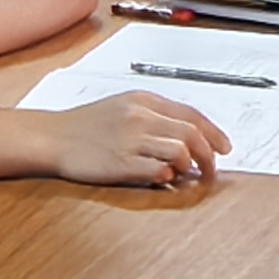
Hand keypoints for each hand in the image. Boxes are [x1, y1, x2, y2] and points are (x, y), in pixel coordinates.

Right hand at [45, 90, 231, 187]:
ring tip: (187, 174)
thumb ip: (155, 116)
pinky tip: (165, 178)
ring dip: (190, 166)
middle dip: (209, 154)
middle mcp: (140, 117)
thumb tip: (188, 135)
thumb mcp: (123, 106)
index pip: (191, 115)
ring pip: (180, 151)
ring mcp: (131, 140)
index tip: (224, 147)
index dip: (214, 133)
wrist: (54, 138)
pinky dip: (168, 175)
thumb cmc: (87, 125)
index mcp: (144, 101)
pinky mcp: (122, 164)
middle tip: (211, 168)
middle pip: (191, 134)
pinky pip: (158, 170)